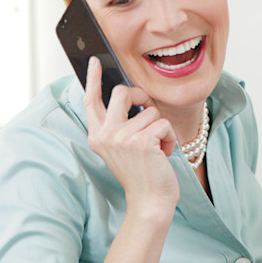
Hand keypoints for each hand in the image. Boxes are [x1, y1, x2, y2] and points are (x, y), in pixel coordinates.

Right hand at [83, 57, 179, 214]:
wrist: (150, 201)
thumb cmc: (140, 172)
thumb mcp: (121, 147)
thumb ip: (118, 123)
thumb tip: (130, 94)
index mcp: (97, 135)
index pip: (91, 101)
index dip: (93, 79)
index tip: (95, 61)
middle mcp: (105, 135)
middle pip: (122, 93)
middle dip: (140, 97)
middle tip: (147, 110)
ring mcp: (122, 137)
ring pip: (149, 110)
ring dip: (159, 127)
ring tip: (156, 148)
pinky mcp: (142, 141)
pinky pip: (163, 123)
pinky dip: (169, 137)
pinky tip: (163, 153)